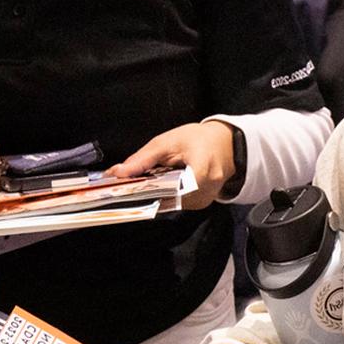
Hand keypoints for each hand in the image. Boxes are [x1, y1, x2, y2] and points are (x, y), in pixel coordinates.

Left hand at [108, 121, 234, 209]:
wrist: (224, 145)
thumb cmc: (199, 139)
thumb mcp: (168, 141)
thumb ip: (143, 158)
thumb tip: (118, 172)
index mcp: (203, 172)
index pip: (171, 188)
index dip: (148, 189)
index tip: (128, 187)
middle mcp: (205, 192)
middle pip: (167, 198)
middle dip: (147, 191)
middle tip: (130, 183)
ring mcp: (203, 201)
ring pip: (170, 203)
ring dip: (156, 193)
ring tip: (146, 181)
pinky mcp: (199, 204)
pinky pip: (176, 203)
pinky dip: (166, 194)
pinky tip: (161, 184)